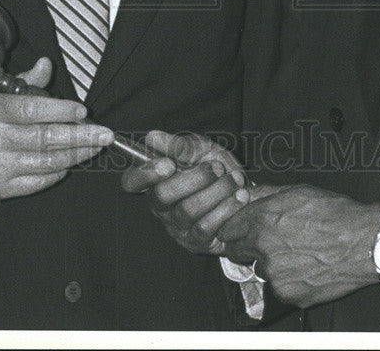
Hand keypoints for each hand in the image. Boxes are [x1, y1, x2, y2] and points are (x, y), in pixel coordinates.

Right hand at [0, 58, 114, 200]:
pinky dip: (57, 172)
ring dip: (76, 155)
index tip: (83, 110)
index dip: (61, 110)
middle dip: (81, 136)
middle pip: (45, 139)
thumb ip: (24, 83)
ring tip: (96, 146)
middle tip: (105, 133)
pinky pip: (37, 182)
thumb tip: (46, 64)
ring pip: (46, 162)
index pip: (32, 110)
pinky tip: (70, 162)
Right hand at [120, 130, 249, 254]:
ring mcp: (177, 227)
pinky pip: (204, 227)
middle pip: (161, 196)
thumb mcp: (202, 150)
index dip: (144, 174)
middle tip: (217, 168)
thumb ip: (180, 146)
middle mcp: (162, 207)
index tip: (168, 164)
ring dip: (216, 191)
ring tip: (235, 179)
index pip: (132, 181)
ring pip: (187, 210)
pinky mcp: (196, 241)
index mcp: (157, 180)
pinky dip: (225, 208)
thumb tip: (152, 137)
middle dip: (194, 178)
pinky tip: (239, 196)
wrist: (246, 192)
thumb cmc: (218, 169)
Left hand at [217, 185, 379, 307]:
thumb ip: (265, 194)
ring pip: (261, 269)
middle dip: (246, 245)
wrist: (363, 243)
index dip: (232, 228)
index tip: (237, 229)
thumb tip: (246, 194)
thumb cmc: (335, 214)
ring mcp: (275, 275)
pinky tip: (306, 266)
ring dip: (270, 262)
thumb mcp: (298, 191)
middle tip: (268, 240)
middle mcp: (263, 248)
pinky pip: (279, 287)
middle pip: (237, 251)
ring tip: (297, 252)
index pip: (228, 228)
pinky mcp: (288, 294)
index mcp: (262, 220)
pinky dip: (288, 279)